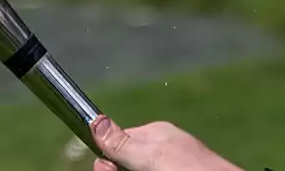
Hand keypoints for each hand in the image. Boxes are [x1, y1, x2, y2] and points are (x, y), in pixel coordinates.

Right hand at [90, 115, 245, 170]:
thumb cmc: (190, 169)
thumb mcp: (150, 156)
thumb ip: (122, 143)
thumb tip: (95, 120)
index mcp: (156, 134)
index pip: (119, 143)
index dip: (108, 160)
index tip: (105, 169)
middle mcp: (164, 149)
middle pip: (128, 161)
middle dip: (120, 169)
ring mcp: (172, 164)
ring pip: (142, 167)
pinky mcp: (181, 169)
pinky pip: (155, 168)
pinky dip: (150, 169)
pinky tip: (156, 170)